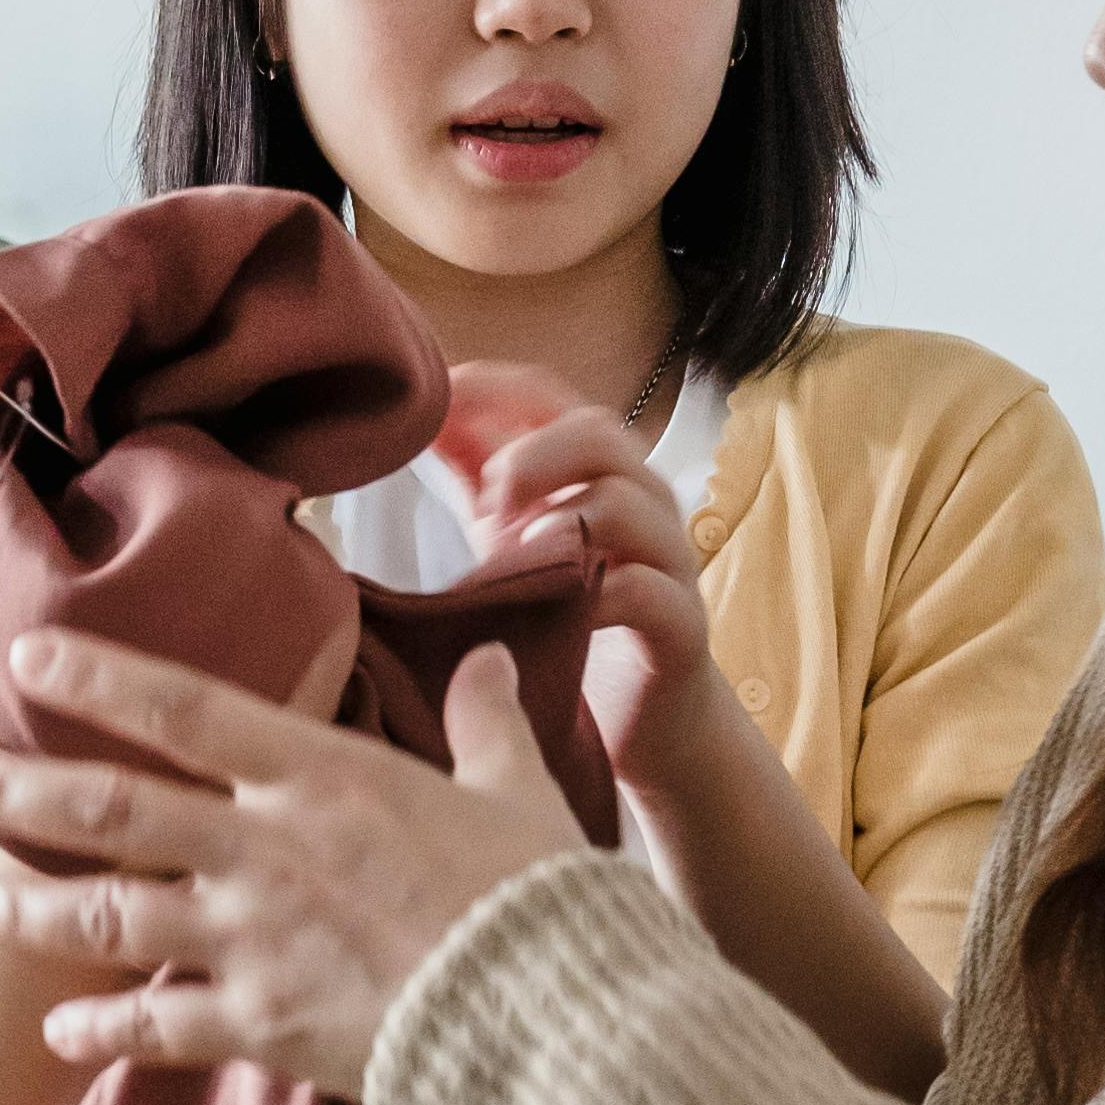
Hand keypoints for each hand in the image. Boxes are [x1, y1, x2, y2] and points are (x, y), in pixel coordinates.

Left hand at [0, 628, 585, 1102]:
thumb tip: (496, 660)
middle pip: (112, 810)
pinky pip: (157, 1030)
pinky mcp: (262, 1026)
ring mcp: (253, 941)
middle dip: (21, 791)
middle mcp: (266, 849)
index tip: (28, 656)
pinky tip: (58, 1035)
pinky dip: (102, 1033)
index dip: (98, 678)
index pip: (185, 709)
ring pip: (110, 917)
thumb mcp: (523, 793)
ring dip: (31, 912)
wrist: (552, 1020)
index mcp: (325, 777)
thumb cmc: (545, 903)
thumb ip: (489, 726)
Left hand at [437, 362, 720, 800]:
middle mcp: (640, 500)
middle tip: (486, 502)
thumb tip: (423, 418)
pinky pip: (647, 590)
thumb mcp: (516, 539)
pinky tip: (561, 613)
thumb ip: (479, 480)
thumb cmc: (575, 614)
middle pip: (600, 432)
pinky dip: (597, 593)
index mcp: (596, 470)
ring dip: (559, 522)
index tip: (435, 400)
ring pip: (627, 502)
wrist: (642, 714)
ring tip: (514, 561)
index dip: (492, 389)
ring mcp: (666, 558)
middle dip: (531, 453)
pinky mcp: (681, 623)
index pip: (551, 398)